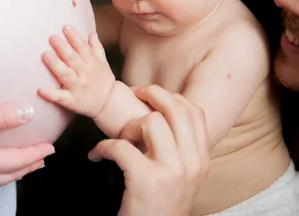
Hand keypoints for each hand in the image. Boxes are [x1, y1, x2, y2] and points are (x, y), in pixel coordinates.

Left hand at [38, 25, 115, 117]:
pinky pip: (60, 97)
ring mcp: (77, 88)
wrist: (109, 104)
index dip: (74, 37)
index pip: (82, 48)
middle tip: (52, 37)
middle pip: (73, 59)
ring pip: (66, 75)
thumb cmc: (103, 81)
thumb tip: (92, 33)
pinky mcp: (72, 101)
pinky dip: (51, 94)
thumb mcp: (103, 63)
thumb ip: (96, 48)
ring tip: (45, 55)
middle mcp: (84, 74)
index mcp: (91, 63)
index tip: (65, 27)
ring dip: (56, 65)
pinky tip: (40, 89)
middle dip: (63, 48)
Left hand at [88, 85, 209, 215]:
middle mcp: (192, 163)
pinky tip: (97, 155)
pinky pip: (120, 146)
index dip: (171, 97)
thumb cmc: (161, 206)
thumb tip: (163, 113)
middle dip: (150, 94)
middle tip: (133, 95)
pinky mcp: (145, 180)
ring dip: (128, 126)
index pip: (195, 112)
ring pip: (150, 121)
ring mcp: (171, 171)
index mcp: (202, 159)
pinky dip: (103, 147)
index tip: (151, 98)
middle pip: (175, 108)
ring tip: (120, 139)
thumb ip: (181, 149)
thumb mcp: (184, 177)